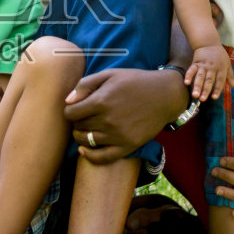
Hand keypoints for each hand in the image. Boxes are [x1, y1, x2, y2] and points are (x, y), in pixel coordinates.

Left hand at [64, 67, 186, 164]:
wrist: (165, 95)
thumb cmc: (136, 81)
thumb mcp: (110, 74)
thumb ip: (85, 85)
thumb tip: (67, 101)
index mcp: (101, 101)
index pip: (70, 113)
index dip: (70, 111)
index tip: (76, 108)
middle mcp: (107, 120)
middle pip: (78, 127)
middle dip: (77, 122)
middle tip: (84, 117)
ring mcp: (118, 135)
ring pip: (86, 142)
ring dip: (81, 136)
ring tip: (86, 129)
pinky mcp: (128, 146)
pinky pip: (102, 158)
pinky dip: (89, 156)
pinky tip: (85, 150)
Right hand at [185, 44, 233, 100]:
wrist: (209, 43)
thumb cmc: (220, 55)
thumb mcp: (228, 64)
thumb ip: (230, 76)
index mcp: (221, 68)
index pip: (220, 81)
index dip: (217, 89)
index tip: (214, 98)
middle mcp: (212, 68)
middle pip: (209, 80)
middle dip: (205, 90)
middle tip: (202, 99)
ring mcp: (203, 65)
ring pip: (200, 77)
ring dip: (197, 86)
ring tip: (194, 94)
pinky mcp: (196, 63)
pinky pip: (192, 70)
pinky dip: (188, 76)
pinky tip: (186, 82)